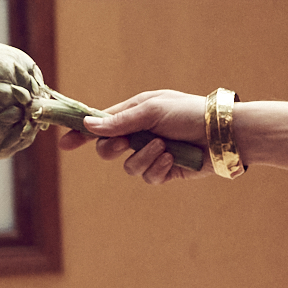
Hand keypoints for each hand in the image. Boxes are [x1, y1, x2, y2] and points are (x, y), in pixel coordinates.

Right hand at [56, 88, 207, 185]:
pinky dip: (158, 168)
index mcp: (136, 114)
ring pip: (127, 166)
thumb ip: (121, 121)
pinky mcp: (167, 171)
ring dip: (143, 157)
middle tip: (125, 143)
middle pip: (107, 149)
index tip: (64, 144)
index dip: (82, 133)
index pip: (101, 124)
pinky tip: (172, 159)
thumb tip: (89, 125)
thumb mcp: (154, 110)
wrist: (223, 133)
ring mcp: (153, 154)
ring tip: (163, 147)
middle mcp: (141, 134)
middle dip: (111, 149)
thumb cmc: (191, 113)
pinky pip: (148, 177)